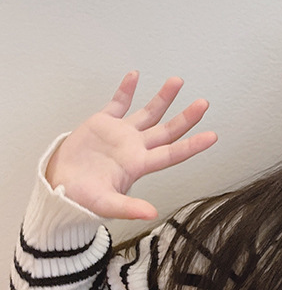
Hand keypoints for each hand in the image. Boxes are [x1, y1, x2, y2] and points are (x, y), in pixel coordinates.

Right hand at [45, 71, 216, 219]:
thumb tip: (151, 214)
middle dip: (186, 117)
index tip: (212, 136)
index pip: (172, 153)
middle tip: (203, 103)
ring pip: (148, 112)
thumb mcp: (106, 205)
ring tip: (177, 81)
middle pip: (167, 130)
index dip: (192, 145)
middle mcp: (135, 147)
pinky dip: (126, 89)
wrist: (60, 186)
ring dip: (163, 98)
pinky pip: (118, 103)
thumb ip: (128, 208)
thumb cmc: (83, 197)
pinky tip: (135, 75)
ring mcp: (121, 134)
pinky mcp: (103, 123)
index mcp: (139, 165)